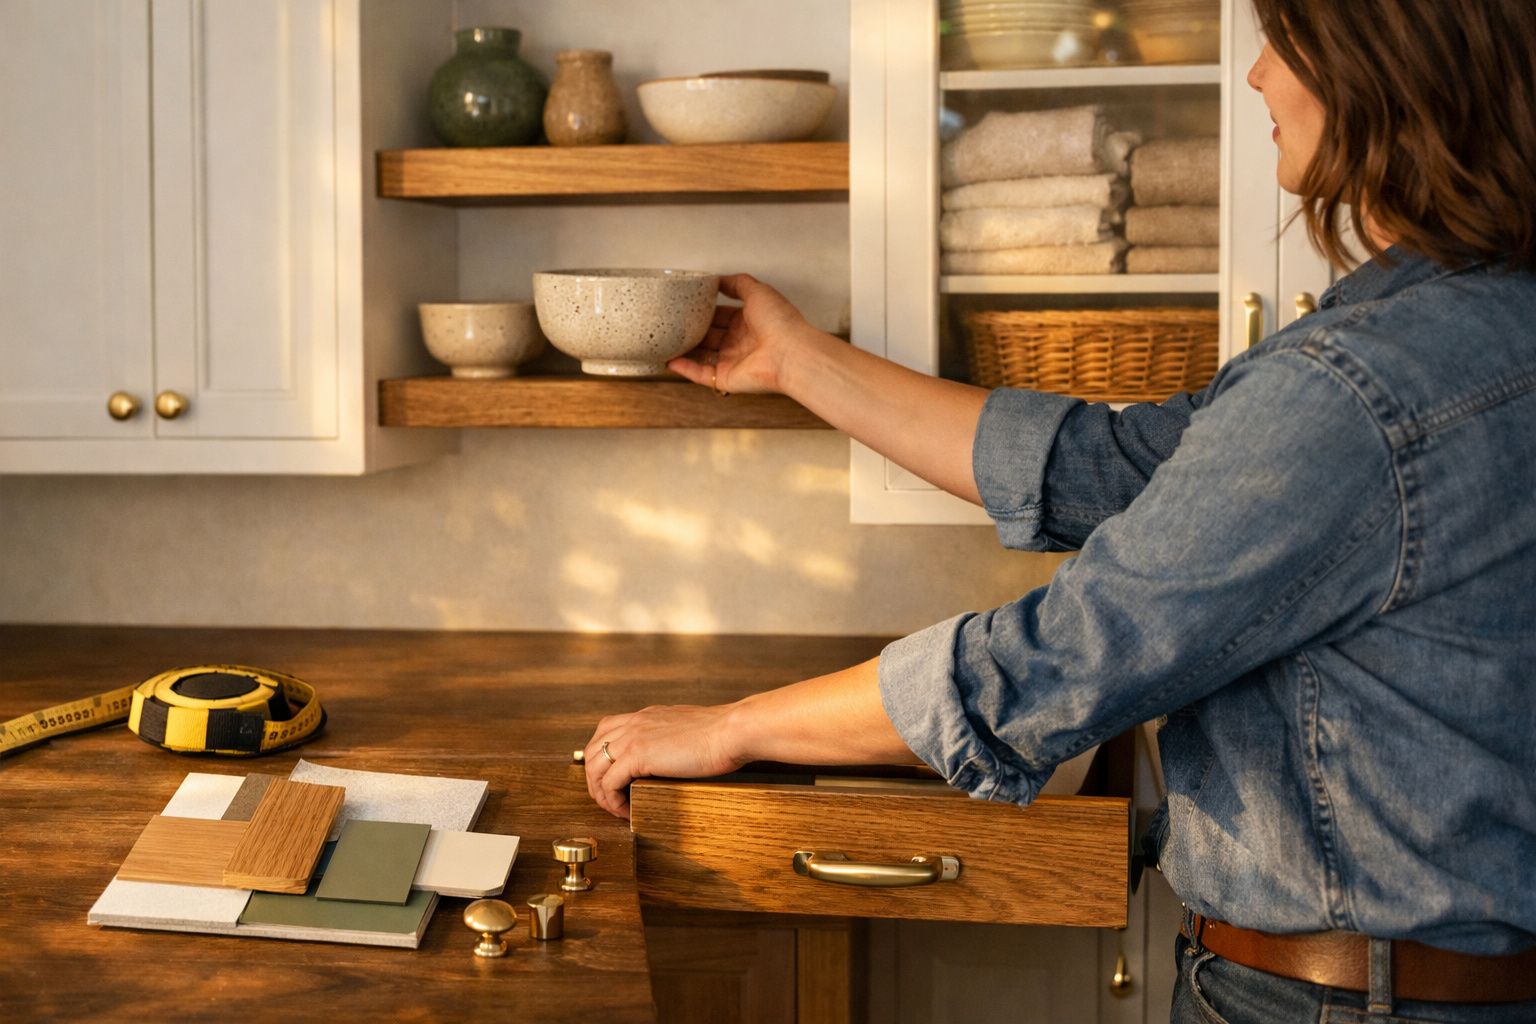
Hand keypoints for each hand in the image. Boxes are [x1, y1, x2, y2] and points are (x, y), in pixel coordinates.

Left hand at [583, 703, 748, 817]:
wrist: (731, 731)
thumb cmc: (721, 734)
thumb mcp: (688, 729)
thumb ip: (673, 737)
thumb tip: (675, 754)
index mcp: (646, 716)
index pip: (606, 731)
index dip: (602, 759)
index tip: (612, 780)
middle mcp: (634, 723)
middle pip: (592, 750)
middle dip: (594, 779)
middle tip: (609, 799)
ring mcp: (633, 737)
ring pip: (594, 767)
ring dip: (600, 792)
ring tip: (615, 808)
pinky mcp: (638, 755)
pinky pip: (609, 782)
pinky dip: (611, 800)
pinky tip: (625, 810)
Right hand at [668, 273, 824, 395]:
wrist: (790, 352)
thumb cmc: (779, 321)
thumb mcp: (757, 291)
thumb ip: (737, 283)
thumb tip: (717, 279)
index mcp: (748, 321)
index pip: (721, 315)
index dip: (705, 309)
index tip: (685, 303)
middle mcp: (739, 342)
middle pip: (710, 335)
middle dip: (692, 329)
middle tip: (671, 320)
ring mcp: (732, 361)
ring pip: (702, 355)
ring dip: (685, 349)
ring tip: (664, 340)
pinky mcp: (726, 378)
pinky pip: (701, 374)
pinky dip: (685, 369)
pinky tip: (669, 360)